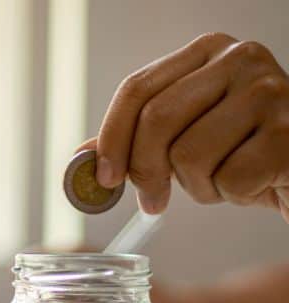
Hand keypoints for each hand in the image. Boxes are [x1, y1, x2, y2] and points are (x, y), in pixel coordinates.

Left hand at [79, 33, 288, 221]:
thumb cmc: (240, 149)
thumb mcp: (185, 135)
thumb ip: (135, 138)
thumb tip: (82, 155)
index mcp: (206, 52)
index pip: (136, 89)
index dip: (110, 138)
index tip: (104, 177)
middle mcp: (239, 60)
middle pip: (156, 120)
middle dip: (144, 170)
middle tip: (151, 200)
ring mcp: (269, 93)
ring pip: (190, 155)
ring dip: (197, 186)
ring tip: (220, 180)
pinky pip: (230, 180)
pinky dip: (230, 195)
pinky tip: (250, 184)